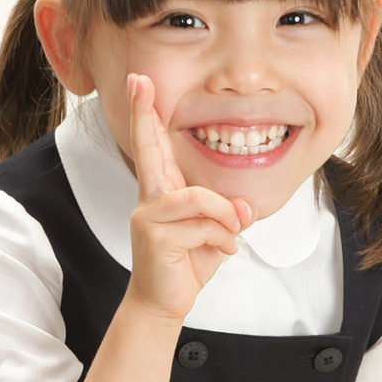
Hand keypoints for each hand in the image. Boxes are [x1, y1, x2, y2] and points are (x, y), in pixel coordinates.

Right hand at [125, 73, 254, 323]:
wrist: (164, 301)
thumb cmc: (187, 261)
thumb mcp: (216, 231)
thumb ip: (228, 212)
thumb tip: (242, 208)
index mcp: (164, 190)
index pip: (155, 145)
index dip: (147, 113)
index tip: (140, 81)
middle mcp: (150, 197)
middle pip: (149, 149)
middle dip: (145, 113)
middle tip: (139, 80)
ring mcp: (148, 215)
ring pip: (199, 198)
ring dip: (224, 218)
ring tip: (230, 235)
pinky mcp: (154, 236)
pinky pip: (203, 226)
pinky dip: (221, 240)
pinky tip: (219, 252)